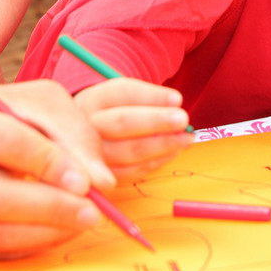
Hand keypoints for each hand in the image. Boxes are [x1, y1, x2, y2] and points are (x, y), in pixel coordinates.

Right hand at [0, 80, 115, 259]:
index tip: (88, 183)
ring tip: (80, 223)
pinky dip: (24, 246)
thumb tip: (102, 182)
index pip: (6, 143)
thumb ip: (75, 134)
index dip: (50, 165)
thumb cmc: (5, 112)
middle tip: (93, 214)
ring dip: (44, 233)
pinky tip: (52, 232)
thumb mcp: (41, 103)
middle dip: (52, 209)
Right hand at [75, 79, 191, 181]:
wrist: (85, 137)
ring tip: (185, 139)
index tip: (178, 99)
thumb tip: (176, 104)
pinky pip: (132, 172)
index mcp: (94, 99)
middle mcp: (86, 127)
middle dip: (157, 121)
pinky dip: (156, 162)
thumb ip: (147, 98)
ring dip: (163, 145)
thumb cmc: (113, 112)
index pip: (123, 93)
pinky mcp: (101, 177)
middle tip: (183, 120)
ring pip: (130, 151)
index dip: (152, 96)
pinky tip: (172, 152)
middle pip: (123, 122)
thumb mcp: (123, 97)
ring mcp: (91, 156)